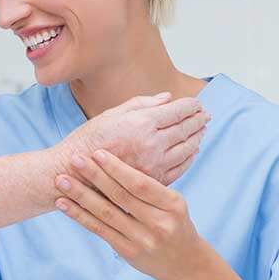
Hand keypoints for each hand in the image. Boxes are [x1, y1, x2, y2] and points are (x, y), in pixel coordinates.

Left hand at [54, 150, 212, 279]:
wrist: (185, 263)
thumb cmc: (174, 223)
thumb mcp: (172, 203)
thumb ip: (149, 187)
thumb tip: (114, 159)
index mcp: (172, 205)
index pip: (140, 184)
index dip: (118, 168)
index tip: (97, 153)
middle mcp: (158, 223)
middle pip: (120, 196)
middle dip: (95, 176)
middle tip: (74, 159)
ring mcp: (142, 239)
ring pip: (105, 213)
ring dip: (80, 195)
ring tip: (61, 180)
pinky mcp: (128, 251)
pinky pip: (99, 229)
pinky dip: (79, 215)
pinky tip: (63, 203)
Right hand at [69, 92, 208, 185]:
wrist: (73, 173)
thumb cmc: (88, 140)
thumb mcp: (111, 114)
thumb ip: (143, 104)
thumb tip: (167, 98)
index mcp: (142, 123)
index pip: (178, 111)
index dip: (191, 106)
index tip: (197, 104)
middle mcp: (152, 144)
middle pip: (186, 129)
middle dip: (198, 120)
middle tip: (205, 115)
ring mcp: (155, 165)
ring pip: (187, 149)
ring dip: (197, 138)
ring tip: (201, 130)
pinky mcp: (153, 181)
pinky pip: (181, 167)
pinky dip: (189, 157)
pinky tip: (192, 151)